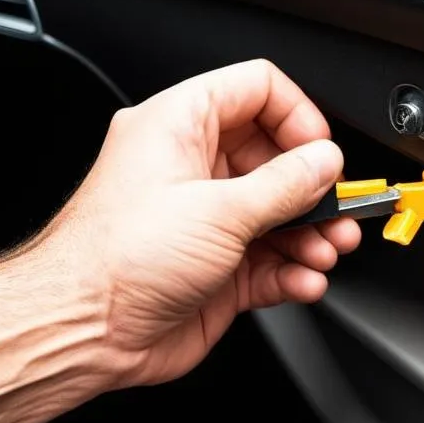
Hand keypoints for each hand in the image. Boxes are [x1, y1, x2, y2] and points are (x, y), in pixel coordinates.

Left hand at [42, 59, 361, 385]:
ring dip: (311, 234)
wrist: (83, 330)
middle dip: (314, 188)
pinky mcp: (214, 269)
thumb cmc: (117, 258)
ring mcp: (204, 220)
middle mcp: (192, 168)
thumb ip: (285, 184)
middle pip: (274, 158)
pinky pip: (268, 260)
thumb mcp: (219, 210)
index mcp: (180, 127)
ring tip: (328, 250)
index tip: (322, 152)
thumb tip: (324, 162)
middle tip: (340, 209)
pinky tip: (303, 280)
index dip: (296, 116)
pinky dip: (292, 271)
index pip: (254, 91)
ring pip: (277, 214)